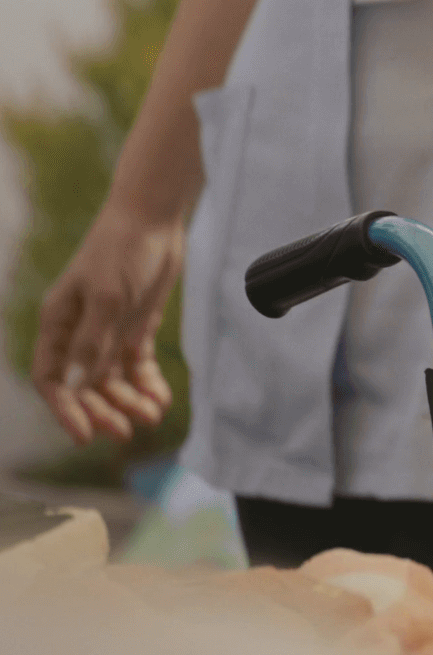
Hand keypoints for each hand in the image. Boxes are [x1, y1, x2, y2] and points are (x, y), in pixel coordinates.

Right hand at [33, 198, 183, 443]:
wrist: (154, 219)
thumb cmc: (122, 251)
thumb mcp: (109, 297)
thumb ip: (96, 341)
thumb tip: (81, 384)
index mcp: (58, 324)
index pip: (51, 378)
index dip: (65, 409)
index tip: (84, 435)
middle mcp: (78, 333)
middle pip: (83, 386)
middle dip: (102, 410)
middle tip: (126, 431)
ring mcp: (107, 330)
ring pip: (112, 379)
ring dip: (128, 401)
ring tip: (152, 415)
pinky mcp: (135, 326)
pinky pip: (136, 365)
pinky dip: (146, 383)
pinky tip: (160, 399)